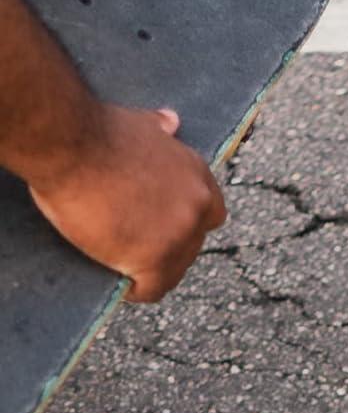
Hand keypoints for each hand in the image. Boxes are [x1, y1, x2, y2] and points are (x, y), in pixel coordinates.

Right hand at [27, 104, 226, 302]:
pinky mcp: (155, 259)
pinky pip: (154, 289)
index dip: (187, 225)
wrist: (72, 146)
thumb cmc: (97, 132)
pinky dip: (139, 290)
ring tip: (129, 268)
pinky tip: (125, 287)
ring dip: (155, 271)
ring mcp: (180, 234)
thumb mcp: (140, 124)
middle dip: (170, 248)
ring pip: (176, 269)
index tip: (165, 230)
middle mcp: (198, 206)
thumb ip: (160, 130)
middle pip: (193, 244)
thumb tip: (172, 122)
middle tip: (140, 249)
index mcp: (198, 175)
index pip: (211, 214)